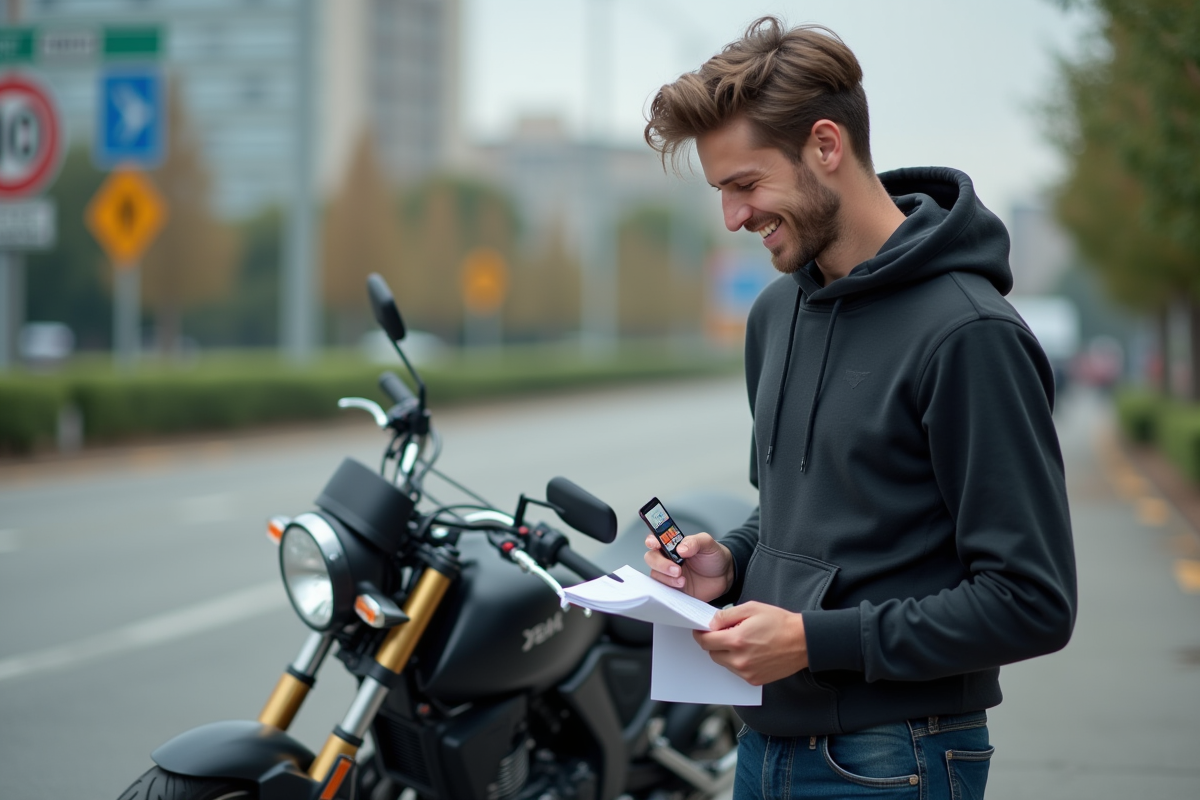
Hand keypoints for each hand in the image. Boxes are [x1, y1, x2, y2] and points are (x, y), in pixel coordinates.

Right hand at [644, 532, 733, 602]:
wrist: (724, 577)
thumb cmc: (714, 557)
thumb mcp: (707, 544)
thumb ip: (694, 542)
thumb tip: (680, 549)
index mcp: (673, 545)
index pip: (655, 540)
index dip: (651, 541)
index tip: (655, 544)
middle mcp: (667, 558)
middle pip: (651, 558)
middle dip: (660, 564)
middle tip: (677, 569)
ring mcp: (669, 574)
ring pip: (655, 574)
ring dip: (667, 578)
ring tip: (683, 580)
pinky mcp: (673, 588)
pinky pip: (662, 589)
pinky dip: (669, 588)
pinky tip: (681, 586)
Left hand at [693, 602, 807, 685]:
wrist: (803, 641)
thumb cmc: (779, 622)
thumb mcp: (751, 608)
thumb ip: (726, 616)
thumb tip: (711, 623)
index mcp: (736, 641)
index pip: (705, 641)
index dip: (701, 634)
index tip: (701, 630)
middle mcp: (739, 660)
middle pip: (712, 653)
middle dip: (714, 643)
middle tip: (726, 632)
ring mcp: (747, 672)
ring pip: (724, 663)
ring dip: (726, 653)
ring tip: (743, 641)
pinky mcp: (754, 680)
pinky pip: (736, 671)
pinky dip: (737, 662)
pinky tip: (751, 651)